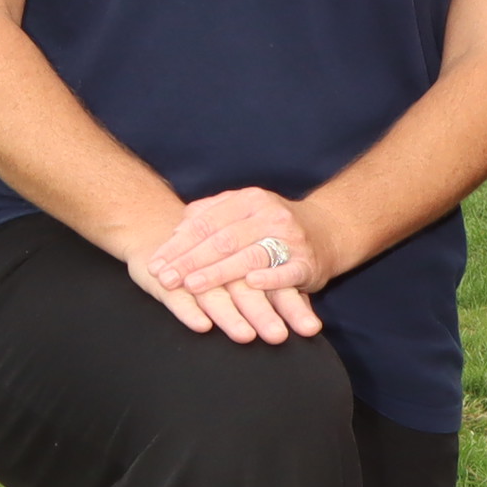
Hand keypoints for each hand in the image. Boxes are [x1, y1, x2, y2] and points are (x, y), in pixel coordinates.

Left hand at [140, 187, 332, 343]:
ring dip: (219, 272)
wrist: (330, 230)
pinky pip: (287, 272)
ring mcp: (291, 239)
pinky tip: (251, 285)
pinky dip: (270, 279)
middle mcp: (271, 216)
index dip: (178, 244)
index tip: (156, 263)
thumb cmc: (274, 224)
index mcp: (250, 200)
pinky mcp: (308, 263)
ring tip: (193, 286)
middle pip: (223, 240)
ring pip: (249, 256)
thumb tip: (176, 230)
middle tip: (166, 279)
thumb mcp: (244, 209)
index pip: (206, 222)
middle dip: (191, 261)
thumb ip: (210, 214)